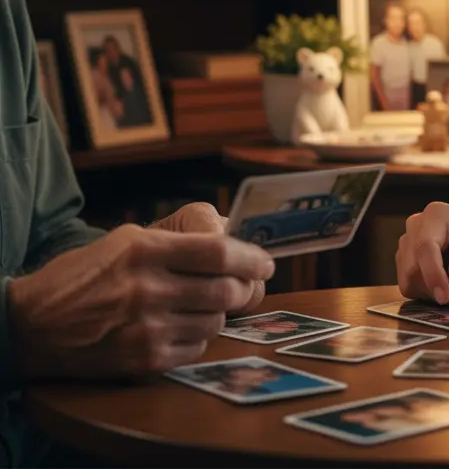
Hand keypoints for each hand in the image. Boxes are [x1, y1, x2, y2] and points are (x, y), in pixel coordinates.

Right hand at [8, 222, 274, 379]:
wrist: (31, 324)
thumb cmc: (86, 275)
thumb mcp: (127, 239)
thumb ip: (180, 240)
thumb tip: (234, 241)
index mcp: (145, 249)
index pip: (219, 253)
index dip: (252, 258)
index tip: (266, 261)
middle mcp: (148, 288)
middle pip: (226, 290)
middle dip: (244, 287)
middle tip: (245, 284)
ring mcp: (145, 328)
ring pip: (216, 321)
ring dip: (219, 313)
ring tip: (202, 304)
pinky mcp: (142, 360)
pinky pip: (196, 349)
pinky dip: (198, 338)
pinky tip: (180, 326)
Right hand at [396, 202, 448, 304]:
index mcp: (437, 214)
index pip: (425, 245)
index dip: (432, 273)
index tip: (444, 297)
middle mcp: (416, 226)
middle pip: (412, 266)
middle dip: (436, 288)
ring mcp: (408, 245)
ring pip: (408, 280)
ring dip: (434, 295)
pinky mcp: (406, 264)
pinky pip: (409, 288)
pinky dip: (429, 297)